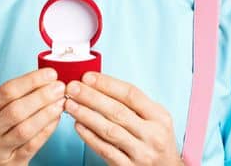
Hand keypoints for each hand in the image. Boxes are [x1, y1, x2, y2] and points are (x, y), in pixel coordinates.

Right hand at [0, 68, 65, 165]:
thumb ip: (13, 98)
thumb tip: (44, 79)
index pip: (6, 91)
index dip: (31, 80)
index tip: (50, 74)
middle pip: (16, 109)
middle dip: (42, 96)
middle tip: (59, 87)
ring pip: (25, 129)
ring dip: (46, 113)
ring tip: (61, 102)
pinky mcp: (12, 163)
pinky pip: (32, 145)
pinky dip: (47, 131)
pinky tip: (56, 120)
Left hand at [64, 72, 181, 165]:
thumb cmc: (156, 141)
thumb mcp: (155, 119)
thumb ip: (133, 104)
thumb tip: (99, 84)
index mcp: (159, 117)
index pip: (131, 94)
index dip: (107, 84)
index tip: (87, 77)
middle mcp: (153, 135)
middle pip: (118, 111)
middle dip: (91, 97)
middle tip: (72, 88)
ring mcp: (141, 153)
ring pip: (109, 130)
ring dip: (87, 115)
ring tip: (70, 105)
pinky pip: (105, 150)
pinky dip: (90, 137)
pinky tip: (78, 126)